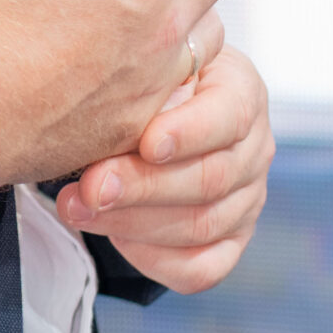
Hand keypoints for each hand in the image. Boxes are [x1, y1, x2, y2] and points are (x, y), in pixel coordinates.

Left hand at [56, 43, 272, 292]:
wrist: (154, 111)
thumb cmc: (148, 80)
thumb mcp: (151, 64)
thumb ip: (144, 77)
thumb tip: (113, 101)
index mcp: (242, 91)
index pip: (230, 116)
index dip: (189, 133)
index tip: (146, 142)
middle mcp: (254, 148)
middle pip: (210, 178)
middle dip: (143, 186)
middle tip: (90, 187)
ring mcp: (248, 200)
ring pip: (201, 225)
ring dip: (132, 222)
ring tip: (78, 208)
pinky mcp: (231, 241)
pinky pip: (201, 268)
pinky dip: (155, 258)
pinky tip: (114, 238)